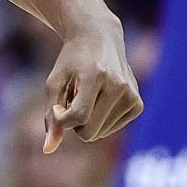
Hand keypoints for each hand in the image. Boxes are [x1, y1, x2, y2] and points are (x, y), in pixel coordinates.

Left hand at [42, 16, 142, 152]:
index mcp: (95, 75)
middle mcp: (118, 85)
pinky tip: (100, 98)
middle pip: (89, 131)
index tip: (57, 106)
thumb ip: (50, 115)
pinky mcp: (137, 104)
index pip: (77, 116)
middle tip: (73, 98)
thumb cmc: (71, 60)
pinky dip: (100, 120)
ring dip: (88, 119)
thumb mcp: (55, 82)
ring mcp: (131, 95)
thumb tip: (48, 150)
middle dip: (75, 122)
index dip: (61, 119)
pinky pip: (111, 129)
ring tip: (89, 94)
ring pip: (100, 133)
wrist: (99, 37)